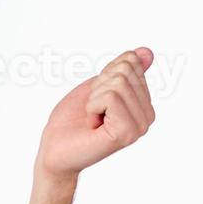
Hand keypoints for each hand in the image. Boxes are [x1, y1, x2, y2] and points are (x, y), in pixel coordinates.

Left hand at [36, 47, 155, 184]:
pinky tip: (92, 125)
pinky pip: (111, 97)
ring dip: (94, 98)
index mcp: (143, 103)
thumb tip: (146, 51)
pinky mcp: (127, 133)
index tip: (96, 99)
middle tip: (92, 110)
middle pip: (125, 70)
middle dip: (99, 86)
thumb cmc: (72, 121)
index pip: (130, 62)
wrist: (54, 152)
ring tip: (92, 119)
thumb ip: (123, 70)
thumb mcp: (97, 86)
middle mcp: (147, 115)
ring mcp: (139, 126)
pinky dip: (92, 106)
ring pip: (118, 83)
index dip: (103, 76)